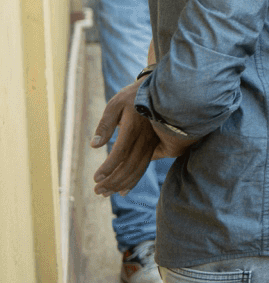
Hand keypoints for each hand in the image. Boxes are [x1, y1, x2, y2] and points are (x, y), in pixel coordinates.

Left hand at [90, 79, 189, 195]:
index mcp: (134, 128)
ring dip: (121, 184)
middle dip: (113, 181)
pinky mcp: (154, 146)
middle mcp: (146, 139)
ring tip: (105, 193)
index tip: (95, 178)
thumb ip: (105, 124)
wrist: (159, 90)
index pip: (121, 152)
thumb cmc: (133, 95)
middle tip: (97, 191)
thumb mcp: (115, 104)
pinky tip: (123, 191)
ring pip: (138, 169)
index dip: (109, 167)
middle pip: (130, 166)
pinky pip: (144, 166)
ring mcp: (152, 143)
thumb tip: (94, 145)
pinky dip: (133, 180)